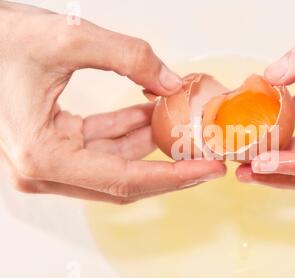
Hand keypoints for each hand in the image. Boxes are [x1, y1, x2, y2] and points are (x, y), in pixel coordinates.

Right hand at [0, 2, 225, 203]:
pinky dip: (126, 131)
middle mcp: (42, 171)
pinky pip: (99, 147)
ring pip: (113, 163)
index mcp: (44, 156)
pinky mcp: (50, 150)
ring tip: (177, 116)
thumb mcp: (70, 38)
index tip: (209, 171)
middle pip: (123, 180)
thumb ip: (130, 57)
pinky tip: (148, 111)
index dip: (173, 177)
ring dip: (147, 140)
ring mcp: (45, 164)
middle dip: (167, 163)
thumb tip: (173, 82)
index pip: (125, 180)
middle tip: (206, 151)